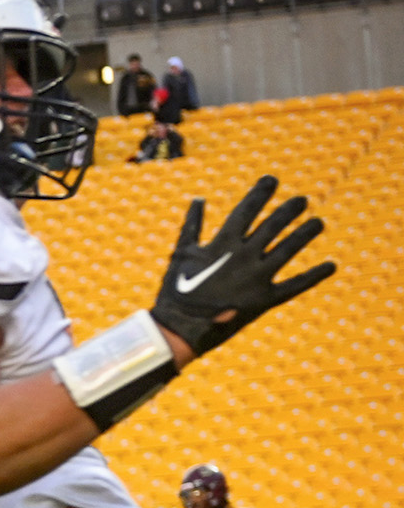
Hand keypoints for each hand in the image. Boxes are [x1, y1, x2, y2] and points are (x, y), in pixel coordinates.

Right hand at [148, 175, 334, 359]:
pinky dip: (314, 276)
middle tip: (302, 200)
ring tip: (318, 223)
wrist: (180, 327)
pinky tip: (330, 266)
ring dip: (305, 234)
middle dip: (288, 211)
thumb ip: (192, 225)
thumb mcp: (181, 253)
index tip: (272, 180)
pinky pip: (295, 285)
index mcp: (222, 244)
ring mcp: (256, 278)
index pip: (246, 211)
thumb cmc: (177, 289)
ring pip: (288, 250)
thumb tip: (199, 199)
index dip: (260, 193)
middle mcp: (243, 256)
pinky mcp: (265, 299)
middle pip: (272, 226)